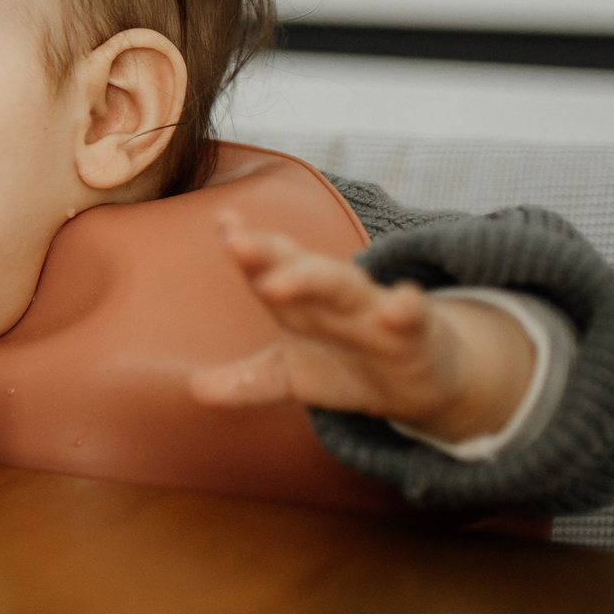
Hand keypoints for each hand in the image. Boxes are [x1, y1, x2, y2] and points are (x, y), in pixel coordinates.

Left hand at [186, 208, 535, 442]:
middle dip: (267, 254)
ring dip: (315, 279)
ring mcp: (374, 310)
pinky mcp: (415, 333)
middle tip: (235, 244)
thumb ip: (245, 382)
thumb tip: (194, 389)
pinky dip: (405, 308)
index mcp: (300, 300)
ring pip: (345, 286)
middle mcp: (332, 296)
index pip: (268, 266)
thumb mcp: (290, 378)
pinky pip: (412, 315)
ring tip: (278, 283)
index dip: (244, 247)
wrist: (419, 382)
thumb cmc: (346, 365)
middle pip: (298, 267)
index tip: (222, 224)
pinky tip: (395, 307)